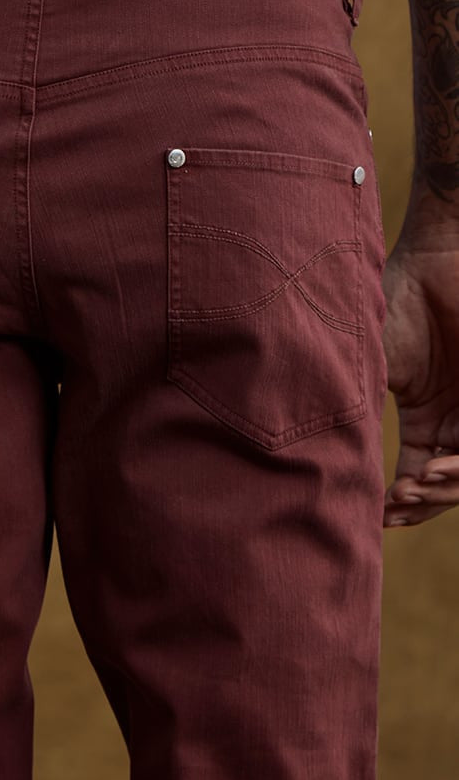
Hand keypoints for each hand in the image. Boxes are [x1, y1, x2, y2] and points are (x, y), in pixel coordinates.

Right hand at [381, 200, 458, 526]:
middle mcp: (457, 417)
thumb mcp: (374, 370)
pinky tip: (432, 471)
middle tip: (397, 505)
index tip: (378, 519)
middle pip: (447, 483)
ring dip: (442, 492)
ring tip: (415, 488)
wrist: (436, 260)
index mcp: (428, 415)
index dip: (403, 504)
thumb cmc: (395, 304)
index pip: (419, 475)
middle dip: (424, 504)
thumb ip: (364, 414)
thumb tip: (332, 464)